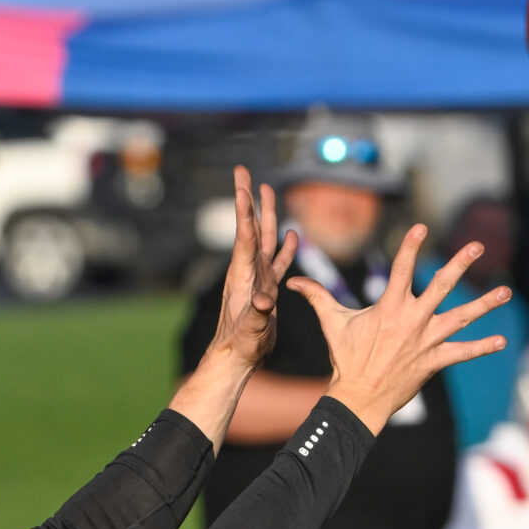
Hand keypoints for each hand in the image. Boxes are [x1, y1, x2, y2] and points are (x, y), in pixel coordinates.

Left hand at [209, 166, 297, 367]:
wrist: (237, 358)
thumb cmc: (241, 346)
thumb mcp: (251, 332)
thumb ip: (258, 315)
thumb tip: (263, 302)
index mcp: (243, 275)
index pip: (245, 236)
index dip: (244, 211)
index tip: (241, 186)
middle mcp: (248, 270)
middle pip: (251, 226)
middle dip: (248, 198)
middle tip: (242, 170)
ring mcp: (257, 277)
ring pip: (265, 237)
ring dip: (266, 213)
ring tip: (266, 189)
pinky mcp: (266, 288)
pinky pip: (278, 261)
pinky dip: (286, 247)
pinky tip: (292, 233)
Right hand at [287, 226, 510, 432]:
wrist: (359, 397)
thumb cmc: (345, 358)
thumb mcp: (332, 323)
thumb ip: (315, 297)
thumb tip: (291, 283)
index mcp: (389, 307)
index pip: (402, 269)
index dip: (411, 247)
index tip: (422, 227)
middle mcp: (412, 320)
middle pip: (441, 286)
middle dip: (460, 264)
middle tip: (477, 245)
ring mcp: (427, 341)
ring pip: (461, 317)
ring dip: (485, 303)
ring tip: (505, 290)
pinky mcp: (435, 361)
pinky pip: (463, 352)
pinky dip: (482, 347)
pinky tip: (501, 340)